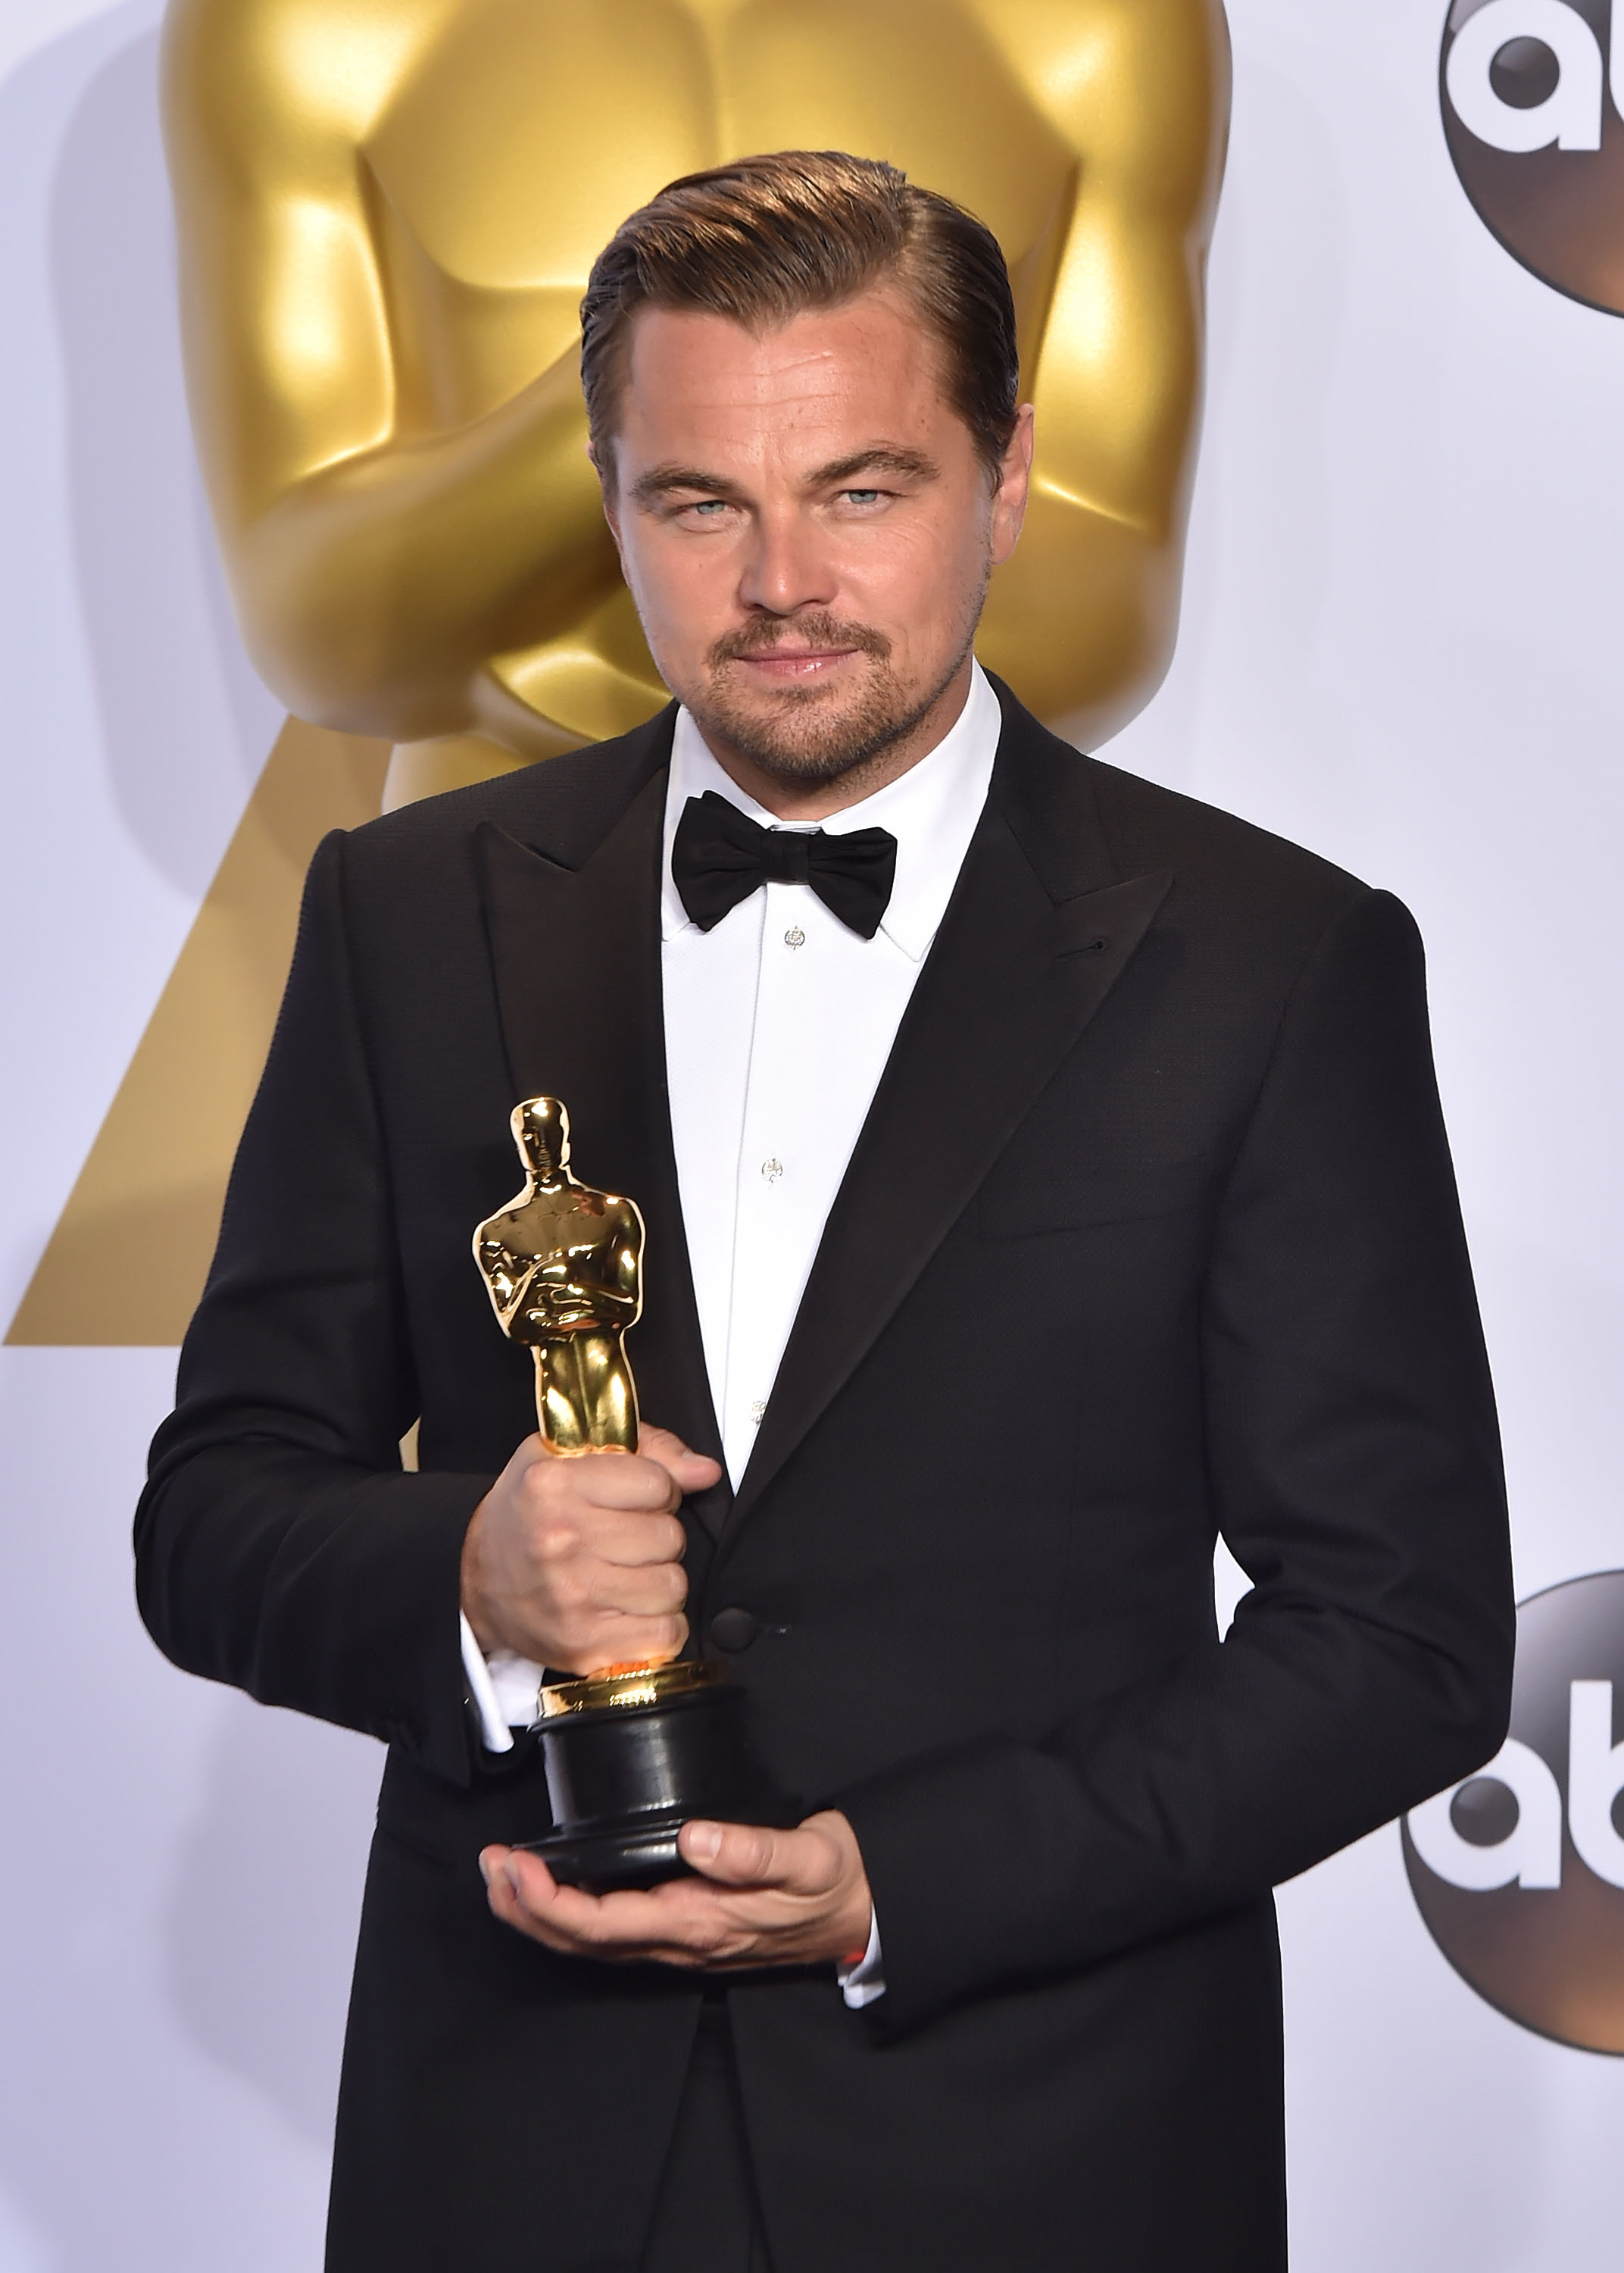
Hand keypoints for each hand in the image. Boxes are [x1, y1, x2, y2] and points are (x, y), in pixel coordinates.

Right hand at [460, 1424, 720, 1668]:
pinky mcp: (585, 1645)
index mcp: (554, 1484)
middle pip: (670, 1537)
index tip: (633, 1500)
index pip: (659, 1483)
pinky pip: (666, 1634)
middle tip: (624, 1539)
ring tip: (624, 1573)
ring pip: (673, 1586)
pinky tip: (628, 1609)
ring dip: (658, 1581)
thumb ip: (647, 1450)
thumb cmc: (528, 1515)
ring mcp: (574, 1597)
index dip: (656, 1490)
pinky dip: (657, 1624)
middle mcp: (562, 1540)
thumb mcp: (568, 1457)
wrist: (476, 1584)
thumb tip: (705, 1471)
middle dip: (657, 1536)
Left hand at [479, 1811, 873, 1971]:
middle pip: (581, 1941)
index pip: (604, 1923)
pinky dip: (569, 1915)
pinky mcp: (683, 1931)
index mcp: (700, 1922)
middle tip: (491, 1865)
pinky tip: (555, 1891)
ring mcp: (679, 1942)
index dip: (551, 1900)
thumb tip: (697, 1839)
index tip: (518, 1864)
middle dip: (525, 1908)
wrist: (863, 1914)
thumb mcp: (811, 1858)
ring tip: (504, 1876)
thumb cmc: (835, 1884)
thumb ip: (755, 1851)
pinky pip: (611, 1934)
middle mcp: (680, 1942)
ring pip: (590, 1943)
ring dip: (539, 1914)